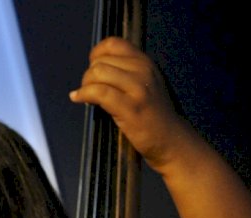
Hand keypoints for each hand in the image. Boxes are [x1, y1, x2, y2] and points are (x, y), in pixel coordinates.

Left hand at [70, 36, 193, 173]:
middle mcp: (142, 70)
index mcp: (145, 63)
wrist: (171, 140)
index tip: (92, 68)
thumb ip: (128, 73)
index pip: (114, 44)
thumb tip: (97, 69)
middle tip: (89, 90)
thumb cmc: (155, 117)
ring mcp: (137, 89)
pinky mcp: (130, 108)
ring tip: (86, 96)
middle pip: (101, 61)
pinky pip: (99, 92)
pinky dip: (84, 94)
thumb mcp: (146, 85)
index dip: (97, 54)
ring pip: (98, 73)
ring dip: (85, 85)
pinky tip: (79, 99)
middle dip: (88, 75)